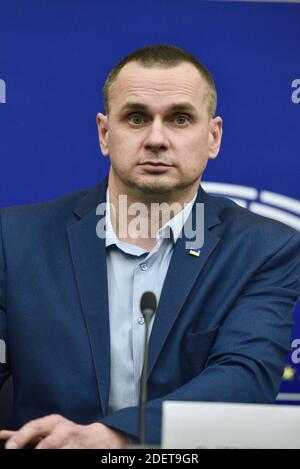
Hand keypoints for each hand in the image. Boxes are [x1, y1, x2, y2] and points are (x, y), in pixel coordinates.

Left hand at [0, 415, 128, 448]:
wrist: (97, 440)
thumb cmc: (65, 435)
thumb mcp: (47, 429)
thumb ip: (26, 434)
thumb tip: (3, 435)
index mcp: (53, 423)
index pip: (34, 428)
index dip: (20, 438)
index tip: (9, 448)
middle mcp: (64, 432)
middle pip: (47, 445)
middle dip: (37, 452)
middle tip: (18, 454)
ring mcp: (73, 445)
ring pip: (57, 454)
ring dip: (47, 458)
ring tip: (38, 456)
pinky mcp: (79, 455)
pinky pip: (66, 459)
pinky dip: (58, 461)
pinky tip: (54, 460)